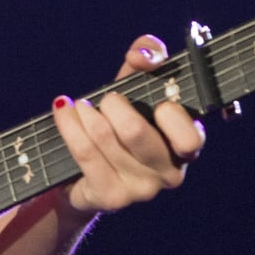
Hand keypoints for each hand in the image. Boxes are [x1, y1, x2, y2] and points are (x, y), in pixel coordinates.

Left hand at [51, 34, 205, 214]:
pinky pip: (84, 153)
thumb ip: (148, 57)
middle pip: (135, 132)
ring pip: (105, 139)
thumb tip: (144, 56)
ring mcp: (141, 190)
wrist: (88, 175)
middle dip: (113, 105)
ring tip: (79, 105)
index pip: (190, 137)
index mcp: (187, 146)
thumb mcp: (138, 86)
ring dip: (86, 113)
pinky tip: (63, 111)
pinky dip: (69, 125)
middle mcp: (170, 173)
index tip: (156, 101)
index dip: (170, 113)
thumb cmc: (122, 121)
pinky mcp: (111, 198)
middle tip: (108, 99)